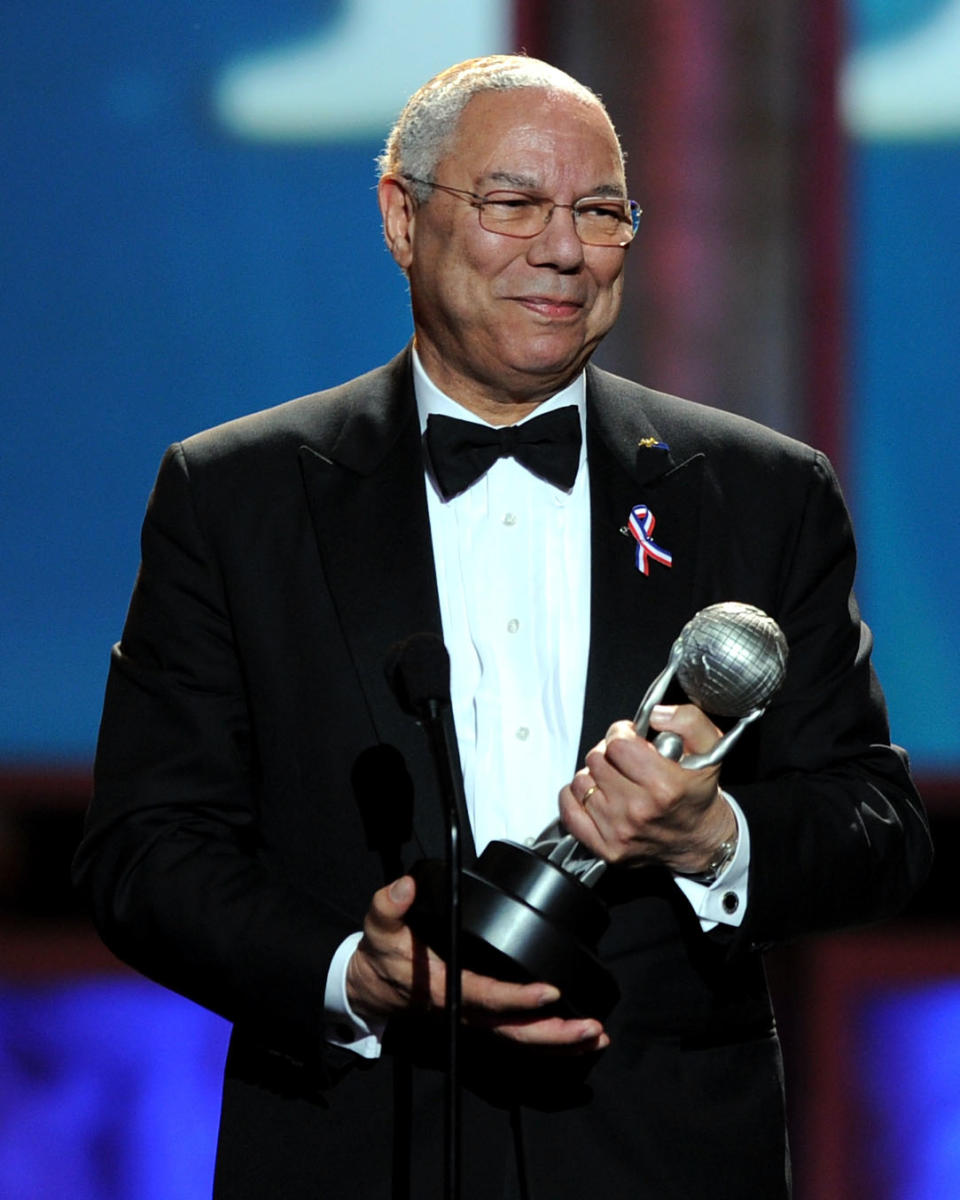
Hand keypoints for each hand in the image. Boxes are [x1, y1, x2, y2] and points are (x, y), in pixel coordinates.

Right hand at [346, 876, 609, 1050]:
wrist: (372, 985)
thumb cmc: (381, 955)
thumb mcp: (378, 926)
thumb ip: (389, 904)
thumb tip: (407, 886)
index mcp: (446, 988)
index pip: (487, 996)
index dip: (518, 998)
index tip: (550, 991)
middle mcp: (466, 1010)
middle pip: (514, 1030)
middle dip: (554, 1033)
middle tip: (591, 1028)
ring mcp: (476, 1018)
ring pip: (520, 1037)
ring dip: (559, 1041)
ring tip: (596, 1036)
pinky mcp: (484, 1018)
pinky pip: (518, 1034)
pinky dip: (549, 1040)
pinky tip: (579, 1038)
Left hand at [558, 705, 736, 874]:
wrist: (699, 841)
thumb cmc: (697, 794)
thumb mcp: (710, 750)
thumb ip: (689, 721)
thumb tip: (655, 714)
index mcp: (664, 786)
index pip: (617, 743)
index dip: (622, 734)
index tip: (631, 739)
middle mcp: (638, 811)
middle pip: (596, 760)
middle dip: (609, 753)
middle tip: (625, 760)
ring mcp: (619, 832)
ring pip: (581, 782)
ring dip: (595, 776)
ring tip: (615, 780)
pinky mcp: (605, 848)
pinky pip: (569, 811)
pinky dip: (575, 798)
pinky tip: (596, 795)